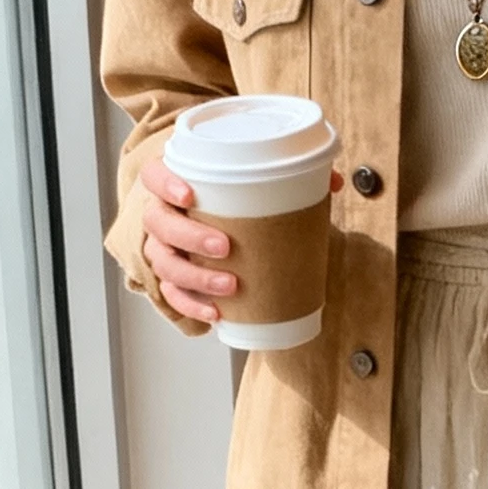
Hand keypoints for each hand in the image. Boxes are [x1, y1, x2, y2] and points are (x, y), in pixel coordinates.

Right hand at [141, 153, 345, 325]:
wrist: (212, 212)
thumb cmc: (229, 192)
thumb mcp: (254, 177)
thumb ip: (289, 175)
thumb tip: (334, 182)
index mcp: (173, 182)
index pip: (153, 176)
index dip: (166, 184)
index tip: (190, 195)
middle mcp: (161, 214)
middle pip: (159, 223)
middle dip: (190, 237)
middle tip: (224, 246)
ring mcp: (163, 246)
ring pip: (164, 263)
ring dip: (195, 277)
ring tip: (230, 285)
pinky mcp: (172, 276)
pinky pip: (172, 294)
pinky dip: (192, 306)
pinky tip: (216, 313)